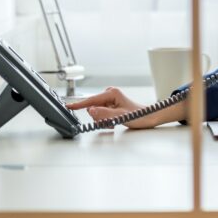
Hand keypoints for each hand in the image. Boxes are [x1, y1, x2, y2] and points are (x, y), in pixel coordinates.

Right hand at [66, 87, 182, 128]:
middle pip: (93, 108)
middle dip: (99, 118)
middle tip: (110, 123)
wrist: (149, 117)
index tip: (68, 106)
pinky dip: (105, 121)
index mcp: (111, 93)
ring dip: (103, 121)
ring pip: (97, 113)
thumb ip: (105, 114)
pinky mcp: (111, 105)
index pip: (91, 100)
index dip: (79, 105)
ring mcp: (110, 100)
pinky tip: (114, 122)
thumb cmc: (139, 115)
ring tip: (114, 123)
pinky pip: (101, 114)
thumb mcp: (121, 117)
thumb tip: (91, 110)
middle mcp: (109, 94)